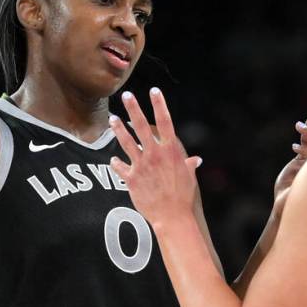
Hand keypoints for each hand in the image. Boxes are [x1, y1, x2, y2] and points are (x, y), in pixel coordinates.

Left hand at [109, 89, 202, 229]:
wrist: (171, 216)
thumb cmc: (184, 197)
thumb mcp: (189, 178)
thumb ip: (188, 165)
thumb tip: (195, 160)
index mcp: (170, 151)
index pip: (165, 122)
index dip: (159, 105)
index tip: (154, 90)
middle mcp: (154, 154)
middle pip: (141, 126)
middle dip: (133, 108)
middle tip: (126, 95)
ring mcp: (141, 165)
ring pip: (126, 142)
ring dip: (118, 129)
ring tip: (112, 118)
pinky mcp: (131, 179)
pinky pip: (120, 167)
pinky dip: (116, 163)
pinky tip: (113, 159)